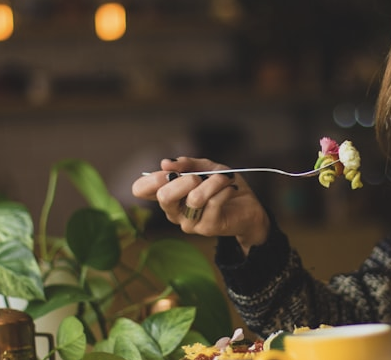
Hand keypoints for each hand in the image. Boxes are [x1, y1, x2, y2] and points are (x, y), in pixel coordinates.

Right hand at [132, 157, 269, 253]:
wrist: (249, 207)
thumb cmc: (223, 186)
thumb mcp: (206, 168)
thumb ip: (187, 164)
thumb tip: (165, 163)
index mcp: (168, 195)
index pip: (140, 190)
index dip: (151, 178)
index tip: (170, 171)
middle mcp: (174, 212)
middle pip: (164, 196)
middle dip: (184, 180)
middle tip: (199, 176)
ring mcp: (189, 223)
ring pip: (194, 198)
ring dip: (213, 182)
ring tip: (224, 178)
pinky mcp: (207, 228)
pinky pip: (214, 203)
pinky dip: (224, 189)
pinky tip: (230, 188)